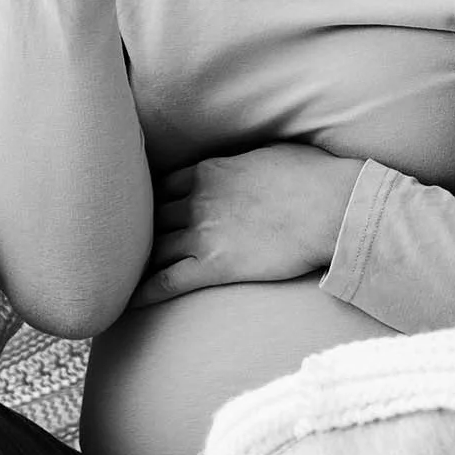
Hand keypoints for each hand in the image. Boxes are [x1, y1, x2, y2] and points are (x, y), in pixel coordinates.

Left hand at [129, 144, 367, 308]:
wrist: (333, 207)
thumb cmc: (313, 176)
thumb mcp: (268, 153)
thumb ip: (242, 162)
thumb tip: (244, 166)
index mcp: (209, 170)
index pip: (162, 185)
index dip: (153, 201)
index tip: (147, 212)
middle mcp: (197, 200)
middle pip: (153, 217)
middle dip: (141, 232)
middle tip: (127, 248)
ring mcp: (202, 234)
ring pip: (154, 249)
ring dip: (138, 262)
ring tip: (121, 276)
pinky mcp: (214, 267)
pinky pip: (167, 280)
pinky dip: (145, 291)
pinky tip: (129, 301)